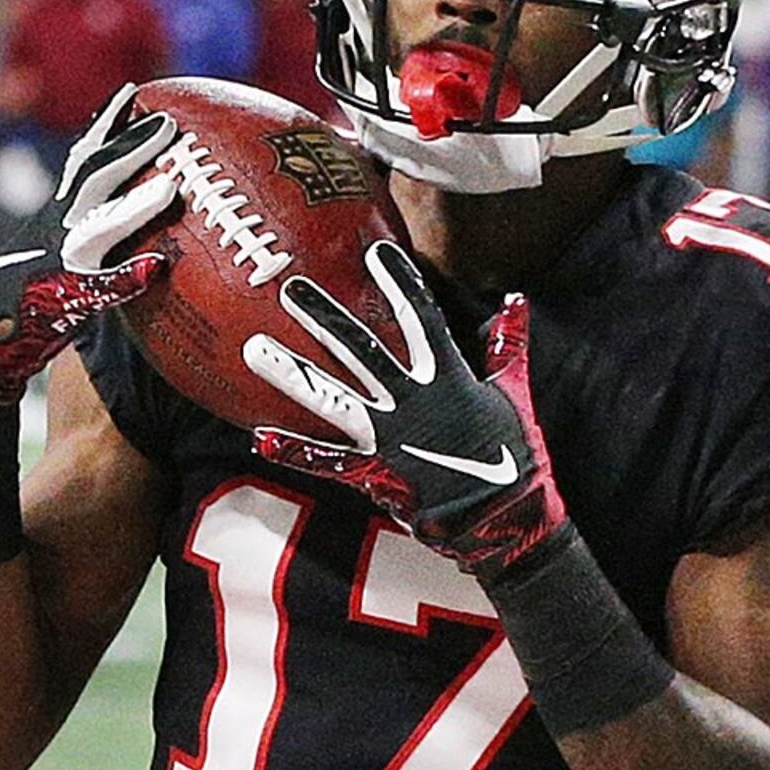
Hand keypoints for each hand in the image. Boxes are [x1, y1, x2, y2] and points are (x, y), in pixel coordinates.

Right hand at [0, 91, 176, 403]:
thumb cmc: (38, 293)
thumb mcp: (65, 249)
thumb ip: (99, 229)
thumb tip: (153, 213)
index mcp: (60, 212)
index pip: (83, 158)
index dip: (107, 123)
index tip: (135, 91)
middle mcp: (58, 227)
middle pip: (93, 177)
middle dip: (130, 147)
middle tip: (168, 124)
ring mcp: (60, 260)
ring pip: (99, 226)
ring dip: (135, 206)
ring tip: (171, 187)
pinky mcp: (63, 297)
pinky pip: (99, 287)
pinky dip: (127, 277)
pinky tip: (157, 267)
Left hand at [243, 241, 568, 571]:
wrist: (507, 519)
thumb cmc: (515, 455)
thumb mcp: (515, 390)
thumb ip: (509, 342)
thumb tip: (516, 299)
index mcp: (449, 379)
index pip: (422, 319)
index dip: (400, 283)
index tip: (376, 250)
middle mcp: (414, 402)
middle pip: (362, 352)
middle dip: (325, 318)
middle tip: (289, 286)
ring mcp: (392, 438)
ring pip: (333, 399)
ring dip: (291, 374)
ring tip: (253, 350)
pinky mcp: (378, 473)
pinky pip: (329, 461)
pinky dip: (296, 451)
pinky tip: (261, 438)